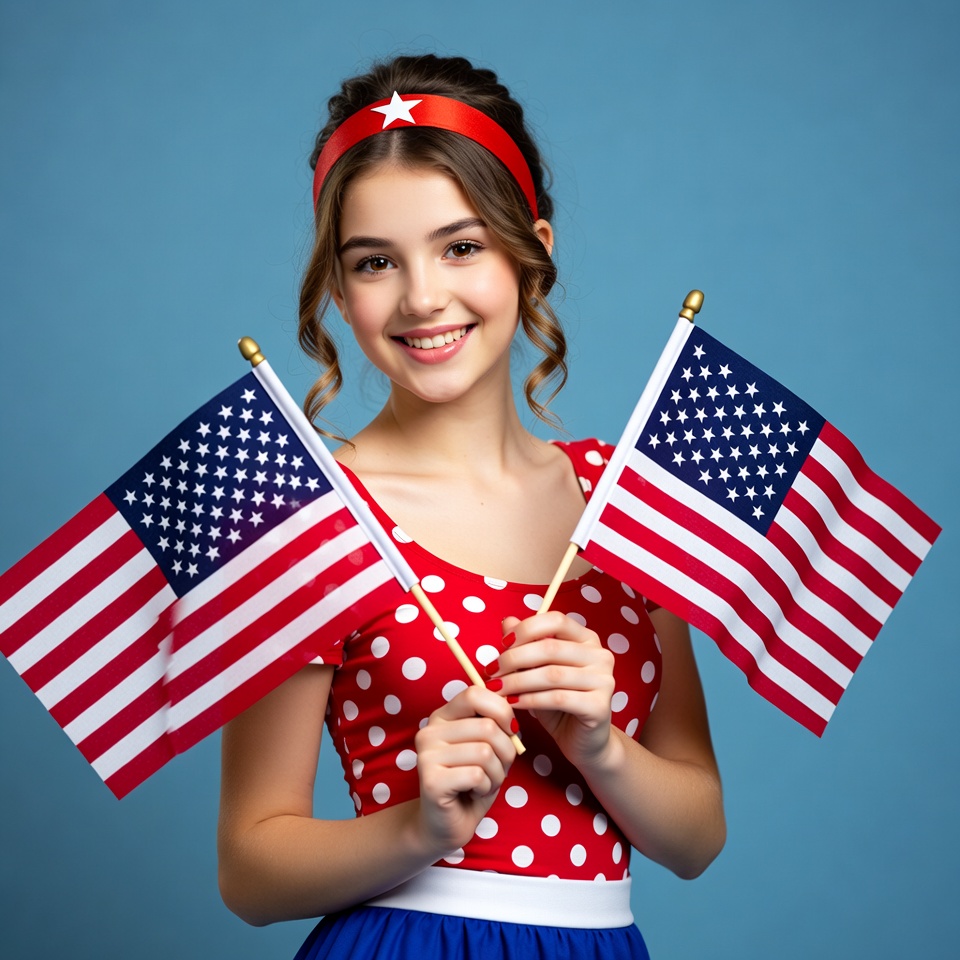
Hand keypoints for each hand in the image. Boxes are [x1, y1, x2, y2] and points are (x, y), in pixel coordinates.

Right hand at [413, 684, 517, 858]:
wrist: (446, 825)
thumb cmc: (471, 782)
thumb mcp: (487, 746)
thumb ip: (495, 724)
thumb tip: (513, 707)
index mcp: (442, 716)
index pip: (475, 693)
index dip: (502, 710)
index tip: (511, 731)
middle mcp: (429, 731)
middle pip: (487, 727)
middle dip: (506, 752)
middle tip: (497, 769)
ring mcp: (426, 755)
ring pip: (485, 752)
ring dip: (497, 773)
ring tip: (485, 782)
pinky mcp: (431, 781)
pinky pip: (477, 774)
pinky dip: (486, 786)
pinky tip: (475, 793)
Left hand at [489, 612, 615, 770]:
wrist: (583, 742)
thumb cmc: (559, 704)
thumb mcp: (538, 671)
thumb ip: (525, 646)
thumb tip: (506, 621)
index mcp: (587, 639)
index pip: (556, 620)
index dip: (526, 629)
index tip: (502, 644)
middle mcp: (601, 655)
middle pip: (550, 648)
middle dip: (514, 659)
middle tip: (491, 672)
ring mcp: (604, 680)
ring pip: (551, 674)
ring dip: (517, 681)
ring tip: (497, 689)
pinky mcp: (600, 706)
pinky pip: (557, 698)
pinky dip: (530, 700)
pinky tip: (512, 703)